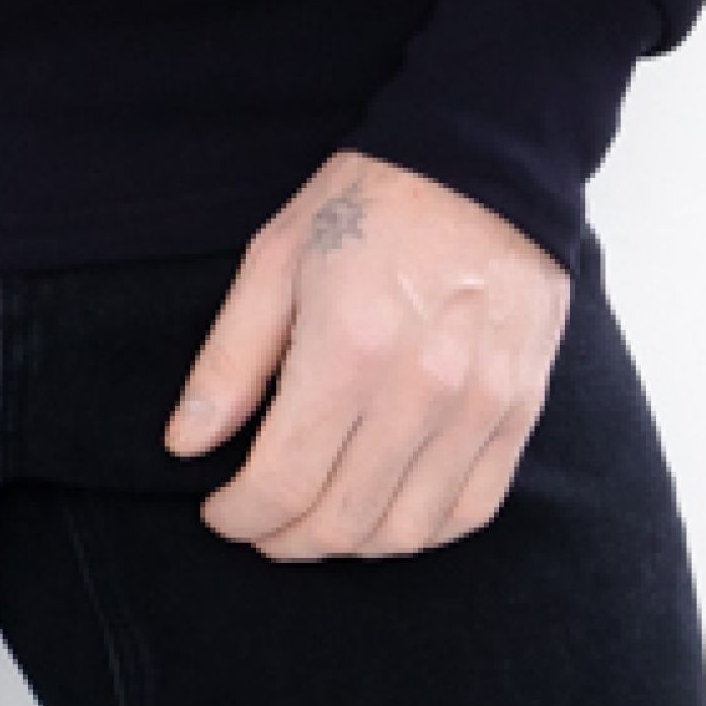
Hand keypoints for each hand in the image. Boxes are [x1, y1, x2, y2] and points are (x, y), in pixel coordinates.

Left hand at [163, 151, 569, 558]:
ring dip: (349, 546)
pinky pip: (470, 510)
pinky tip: (384, 514)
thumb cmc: (367, 202)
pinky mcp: (519, 410)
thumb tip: (186, 444)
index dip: (239, 516)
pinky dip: (420, 531)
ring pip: (406, 532)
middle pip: (341, 520)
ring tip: (314, 522)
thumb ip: (230, 360)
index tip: (219, 512)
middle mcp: (418, 391)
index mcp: (347, 349)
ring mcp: (477, 406)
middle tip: (259, 525)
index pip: (283, 483)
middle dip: (284, 539)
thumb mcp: (275, 258)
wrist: (480, 160)